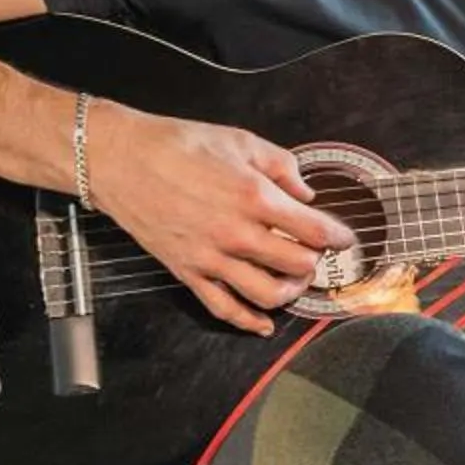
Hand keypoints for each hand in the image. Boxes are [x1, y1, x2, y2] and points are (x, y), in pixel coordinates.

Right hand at [86, 100, 353, 333]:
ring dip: (290, 292)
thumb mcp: (239, 141)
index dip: (337, 236)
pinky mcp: (187, 271)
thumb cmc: (175, 145)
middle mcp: (236, 233)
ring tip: (295, 281)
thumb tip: (305, 191)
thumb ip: (281, 166)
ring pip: (266, 294)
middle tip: (317, 255)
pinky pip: (223, 308)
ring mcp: (211, 257)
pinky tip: (263, 324)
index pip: (313, 229)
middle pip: (297, 265)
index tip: (344, 238)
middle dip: (315, 262)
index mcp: (254, 197)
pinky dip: (248, 321)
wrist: (120, 159)